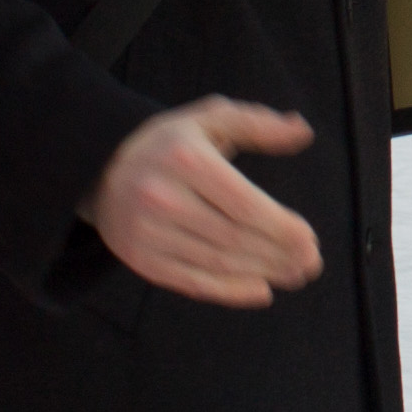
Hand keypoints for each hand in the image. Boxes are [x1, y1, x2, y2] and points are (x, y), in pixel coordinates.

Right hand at [87, 99, 324, 305]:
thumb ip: (258, 124)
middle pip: (233, 237)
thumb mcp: (210, 120)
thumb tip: (304, 132)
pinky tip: (261, 290)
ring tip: (294, 275)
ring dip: (263, 273)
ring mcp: (148, 232)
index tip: (310, 239)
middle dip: (279, 255)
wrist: (101, 168)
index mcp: (185, 159)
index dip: (281, 227)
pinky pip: (193, 282)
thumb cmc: (170, 144)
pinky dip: (230, 291)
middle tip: (311, 264)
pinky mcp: (140, 259)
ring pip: (217, 262)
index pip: (243, 203)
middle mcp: (162, 197)